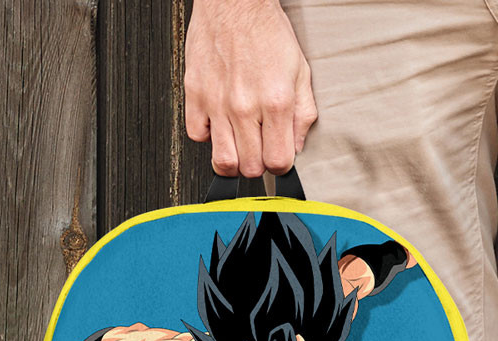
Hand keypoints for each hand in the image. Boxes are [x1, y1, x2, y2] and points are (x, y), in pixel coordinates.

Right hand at [185, 0, 316, 176]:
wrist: (234, 1)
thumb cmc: (267, 33)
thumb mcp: (300, 73)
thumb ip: (303, 115)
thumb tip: (297, 147)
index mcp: (276, 103)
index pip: (278, 162)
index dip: (280, 166)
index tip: (278, 157)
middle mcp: (245, 106)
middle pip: (250, 168)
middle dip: (258, 165)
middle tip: (259, 149)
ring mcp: (217, 102)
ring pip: (223, 161)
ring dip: (234, 160)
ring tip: (239, 146)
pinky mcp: (194, 93)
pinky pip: (197, 135)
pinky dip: (208, 136)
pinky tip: (219, 124)